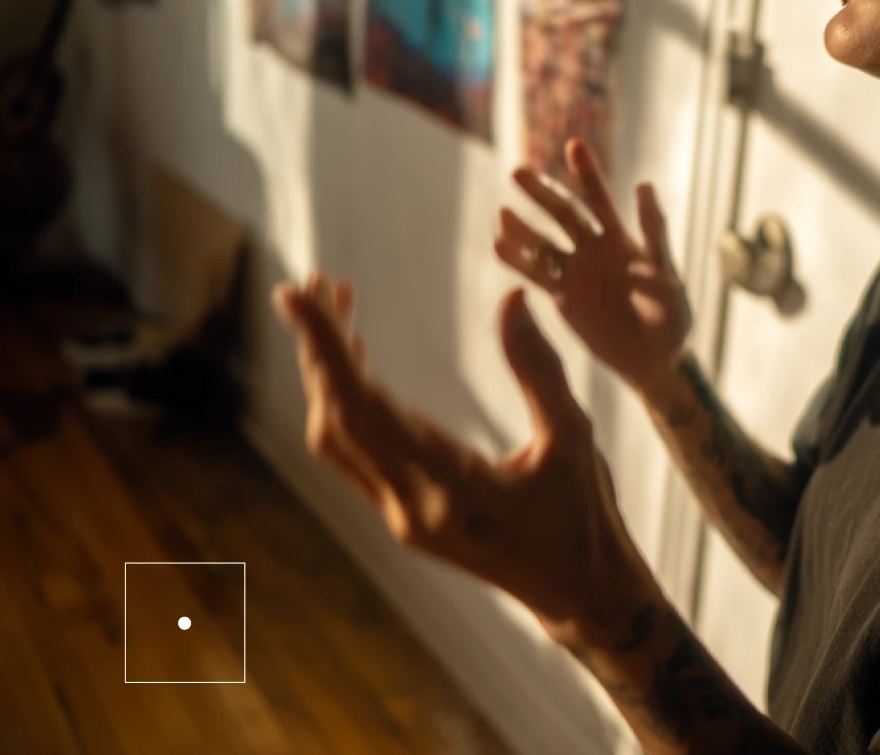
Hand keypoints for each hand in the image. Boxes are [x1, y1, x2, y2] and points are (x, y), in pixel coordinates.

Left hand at [271, 272, 649, 638]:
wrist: (580, 595)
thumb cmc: (583, 518)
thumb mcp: (574, 439)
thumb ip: (539, 370)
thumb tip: (510, 298)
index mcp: (448, 490)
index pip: (362, 411)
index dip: (325, 349)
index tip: (296, 296)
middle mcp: (410, 508)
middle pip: (335, 422)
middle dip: (318, 350)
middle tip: (314, 285)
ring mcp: (401, 515)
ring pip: (336, 439)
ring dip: (326, 374)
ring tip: (332, 308)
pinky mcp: (403, 515)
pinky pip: (355, 452)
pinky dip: (344, 400)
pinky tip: (356, 360)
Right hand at [495, 137, 692, 391]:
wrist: (657, 357)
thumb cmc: (672, 315)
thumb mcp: (667, 272)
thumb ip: (654, 231)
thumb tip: (644, 184)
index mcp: (621, 238)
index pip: (600, 198)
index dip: (587, 173)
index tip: (574, 145)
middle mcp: (594, 248)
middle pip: (563, 214)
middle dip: (542, 193)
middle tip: (518, 172)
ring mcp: (577, 271)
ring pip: (544, 243)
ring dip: (524, 228)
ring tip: (503, 212)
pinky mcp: (564, 296)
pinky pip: (537, 275)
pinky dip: (518, 262)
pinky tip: (499, 245)